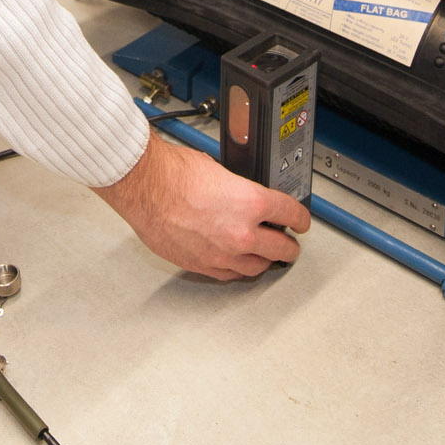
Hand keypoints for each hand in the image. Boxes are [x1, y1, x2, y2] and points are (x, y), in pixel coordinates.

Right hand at [92, 130, 310, 279]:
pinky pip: (229, 274)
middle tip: (290, 243)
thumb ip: (238, 189)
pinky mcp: (201, 264)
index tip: (301, 221)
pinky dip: (237, 269)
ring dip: (264, 260)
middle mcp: (241, 232)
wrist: (144, 186)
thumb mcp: (218, 170)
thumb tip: (243, 196)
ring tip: (266, 256)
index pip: (291, 214)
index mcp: (251, 202)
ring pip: (257, 267)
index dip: (300, 218)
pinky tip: (237, 263)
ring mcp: (222, 253)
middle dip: (289, 246)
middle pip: (281, 248)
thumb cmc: (172, 172)